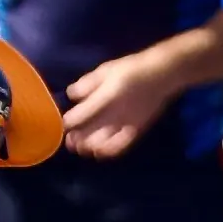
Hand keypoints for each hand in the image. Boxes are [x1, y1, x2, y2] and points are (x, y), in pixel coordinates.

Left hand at [53, 47, 186, 157]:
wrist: (161, 76)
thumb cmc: (130, 68)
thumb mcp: (105, 69)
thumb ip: (87, 84)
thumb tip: (71, 96)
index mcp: (106, 97)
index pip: (81, 115)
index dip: (68, 122)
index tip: (61, 123)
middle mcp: (115, 114)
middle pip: (90, 133)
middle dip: (76, 139)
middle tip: (68, 139)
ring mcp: (126, 124)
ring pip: (103, 142)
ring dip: (88, 147)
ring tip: (80, 147)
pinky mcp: (136, 131)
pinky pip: (120, 146)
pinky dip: (107, 152)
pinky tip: (98, 152)